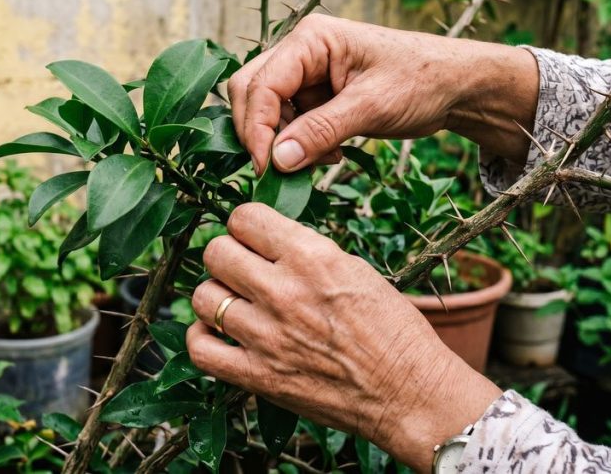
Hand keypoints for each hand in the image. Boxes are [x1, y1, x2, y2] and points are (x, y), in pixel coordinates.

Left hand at [186, 203, 502, 470]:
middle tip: (243, 269)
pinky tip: (220, 334)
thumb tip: (268, 243)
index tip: (253, 238)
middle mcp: (284, 291)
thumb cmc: (394, 331)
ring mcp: (266, 335)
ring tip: (235, 303)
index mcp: (313, 256)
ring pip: (202, 297)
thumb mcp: (356, 270)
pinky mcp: (257, 376)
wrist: (410, 393)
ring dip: (216, 297)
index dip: (246, 226)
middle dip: (227, 256)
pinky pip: (200, 348)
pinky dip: (203, 338)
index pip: (244, 217)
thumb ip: (307, 254)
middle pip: (216, 252)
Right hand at [227, 14, 539, 173]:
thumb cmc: (422, 81)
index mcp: (311, 39)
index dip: (256, 128)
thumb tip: (277, 160)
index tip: (266, 167)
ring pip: (268, 112)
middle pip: (252, 93)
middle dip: (263, 134)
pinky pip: (290, 123)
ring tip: (325, 159)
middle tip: (284, 169)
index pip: (261, 84)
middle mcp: (301, 52)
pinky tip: (332, 154)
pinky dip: (301, 145)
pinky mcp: (316, 96)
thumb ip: (321, 130)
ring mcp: (307, 74)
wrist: (456, 85)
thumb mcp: (372, 106)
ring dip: (285, 143)